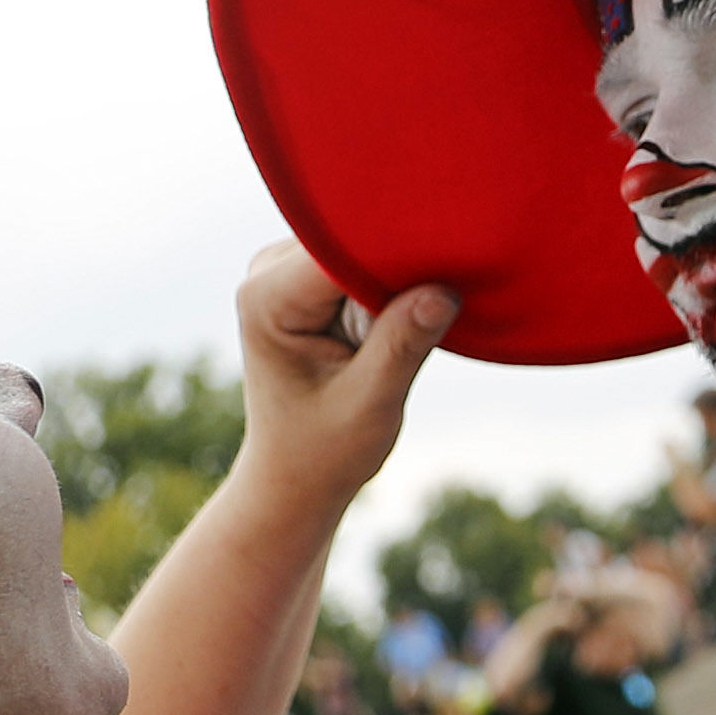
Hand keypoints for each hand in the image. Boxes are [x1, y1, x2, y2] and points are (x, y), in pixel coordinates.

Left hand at [228, 243, 453, 518]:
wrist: (296, 473)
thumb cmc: (323, 450)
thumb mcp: (369, 405)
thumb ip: (402, 345)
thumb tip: (444, 291)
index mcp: (267, 298)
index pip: (343, 250)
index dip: (399, 257)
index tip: (448, 272)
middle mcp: (269, 272)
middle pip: (355, 241)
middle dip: (403, 269)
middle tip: (441, 304)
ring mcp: (289, 271)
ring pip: (367, 249)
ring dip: (401, 281)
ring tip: (413, 325)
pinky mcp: (315, 279)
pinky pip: (369, 263)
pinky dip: (395, 288)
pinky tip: (406, 316)